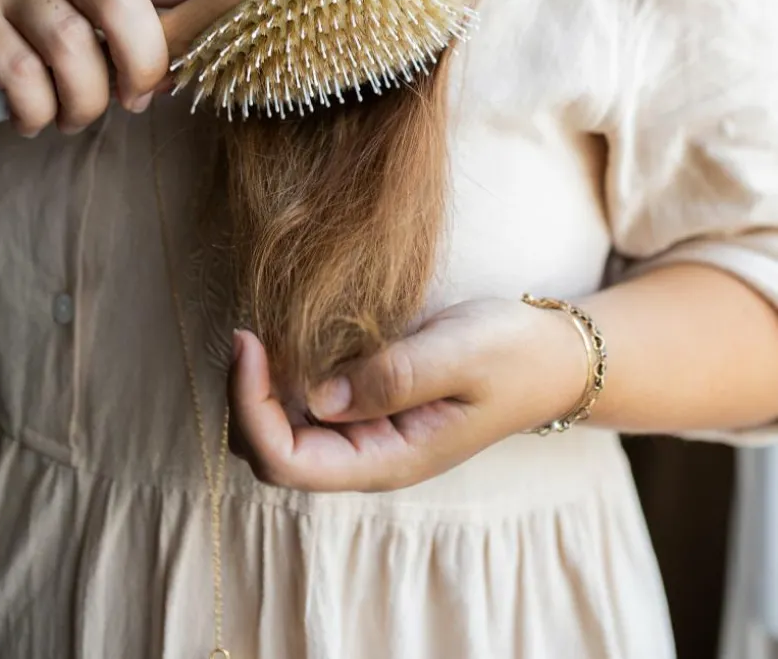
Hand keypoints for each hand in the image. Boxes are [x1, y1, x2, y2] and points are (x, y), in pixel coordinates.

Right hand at [0, 0, 233, 136]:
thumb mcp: (81, 20)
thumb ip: (135, 37)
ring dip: (82, 100)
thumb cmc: (24, 31)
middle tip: (133, 98)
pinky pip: (20, 77)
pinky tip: (30, 119)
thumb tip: (194, 65)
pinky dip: (35, 112)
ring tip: (71, 117)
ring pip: (69, 45)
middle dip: (139, 58)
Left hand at [228, 298, 589, 491]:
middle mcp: (368, 458)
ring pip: (280, 434)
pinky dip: (281, 378)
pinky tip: (287, 339)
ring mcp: (365, 436)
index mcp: (389, 460)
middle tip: (247, 333)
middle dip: (244, 400)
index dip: (250, 406)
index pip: (287, 463)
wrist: (552, 356)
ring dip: (258, 391)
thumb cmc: (512, 353)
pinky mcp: (366, 409)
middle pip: (271, 455)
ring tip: (261, 333)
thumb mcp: (459, 354)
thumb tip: (318, 396)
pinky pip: (304, 408)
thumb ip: (392, 377)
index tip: (247, 340)